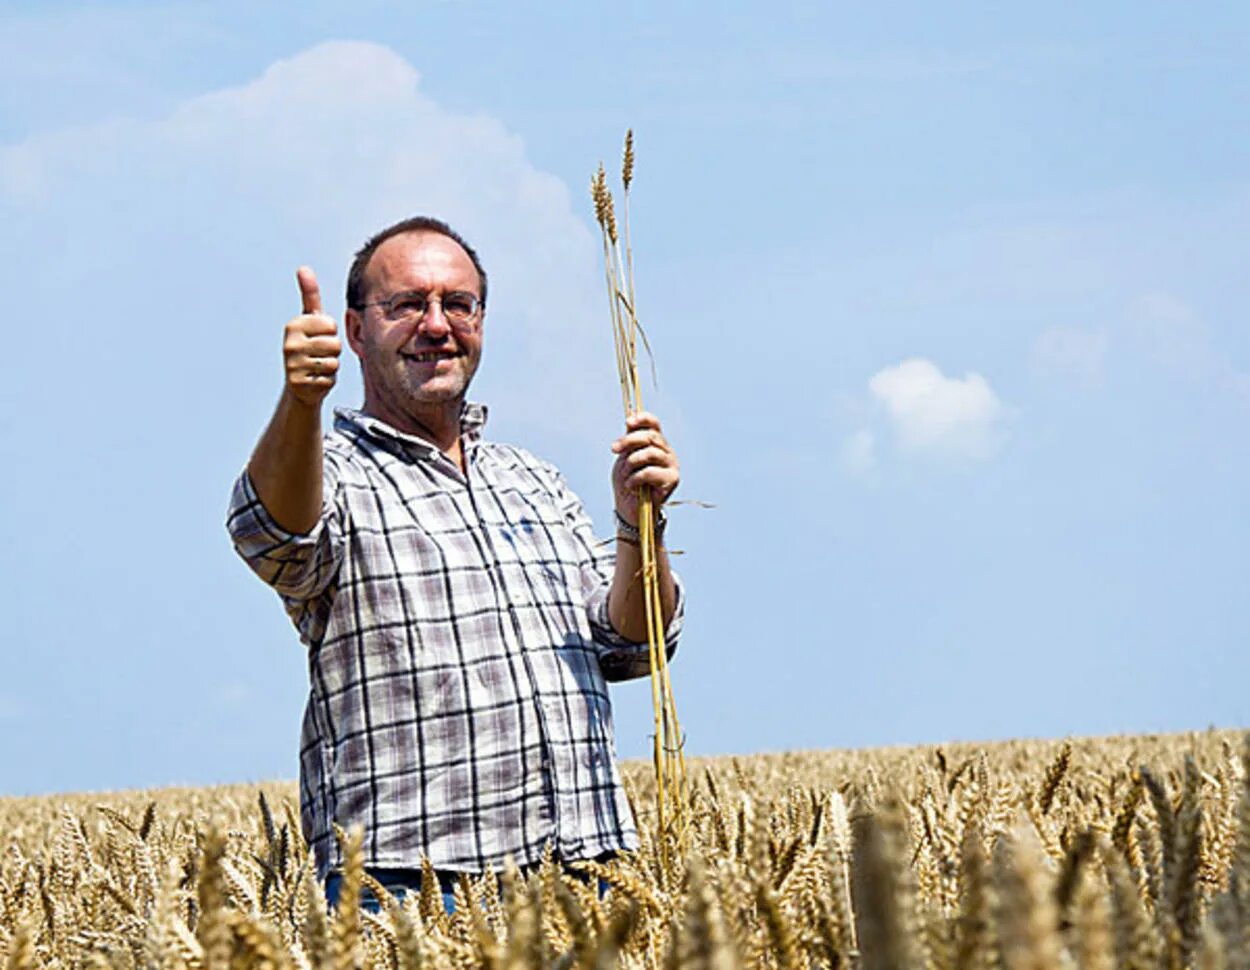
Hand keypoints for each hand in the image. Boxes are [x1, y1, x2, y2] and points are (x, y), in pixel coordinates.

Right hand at [284, 266, 341, 407]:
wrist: (300, 385)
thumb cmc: (310, 347)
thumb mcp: (310, 320)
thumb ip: (310, 295)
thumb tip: (303, 268)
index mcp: (294, 326)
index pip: (331, 325)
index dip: (331, 333)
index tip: (318, 337)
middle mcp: (290, 344)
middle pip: (334, 344)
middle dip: (333, 351)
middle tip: (319, 354)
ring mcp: (293, 365)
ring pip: (333, 362)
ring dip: (331, 366)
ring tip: (318, 366)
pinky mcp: (299, 384)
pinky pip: (329, 379)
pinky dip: (327, 381)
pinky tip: (316, 380)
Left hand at [611, 411, 679, 525]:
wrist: (629, 508)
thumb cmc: (627, 483)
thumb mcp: (624, 458)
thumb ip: (629, 442)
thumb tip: (630, 423)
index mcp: (656, 443)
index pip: (654, 424)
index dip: (643, 419)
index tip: (628, 423)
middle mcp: (666, 452)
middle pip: (650, 436)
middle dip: (629, 441)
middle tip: (614, 449)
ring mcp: (671, 465)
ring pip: (650, 453)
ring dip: (631, 463)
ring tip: (625, 475)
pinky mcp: (672, 480)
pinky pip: (650, 472)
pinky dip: (635, 478)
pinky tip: (631, 486)